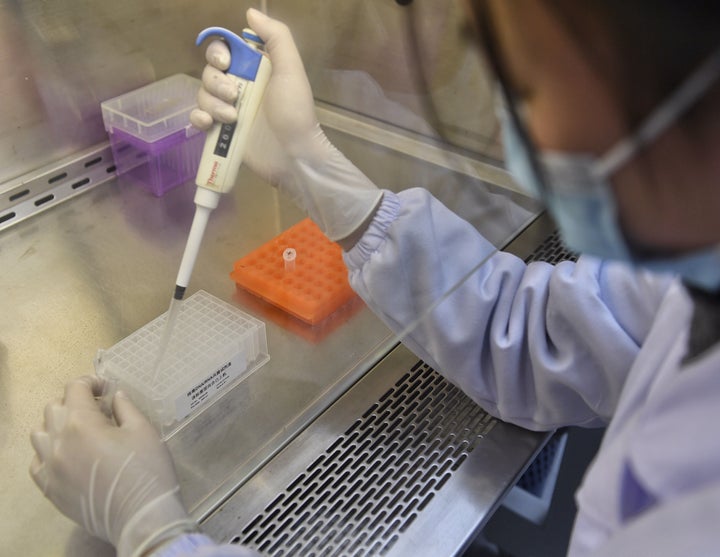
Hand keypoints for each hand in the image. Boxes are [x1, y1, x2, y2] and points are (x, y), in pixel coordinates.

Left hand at [30, 376, 196, 556]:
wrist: (140, 516)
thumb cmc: (147, 469)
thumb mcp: (143, 430)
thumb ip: (125, 408)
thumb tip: (115, 396)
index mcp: (81, 423)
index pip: (75, 389)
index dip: (91, 382)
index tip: (106, 388)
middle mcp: (58, 442)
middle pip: (53, 409)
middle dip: (74, 402)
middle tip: (98, 409)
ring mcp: (50, 468)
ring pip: (39, 435)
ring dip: (56, 426)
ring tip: (79, 432)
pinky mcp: (50, 489)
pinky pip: (37, 463)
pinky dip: (48, 453)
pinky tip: (68, 456)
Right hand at [190, 8, 382, 245]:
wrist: (295, 157)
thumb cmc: (295, 113)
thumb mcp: (291, 71)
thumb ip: (276, 38)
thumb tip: (250, 13)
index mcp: (256, 70)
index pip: (225, 51)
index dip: (218, 53)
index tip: (225, 63)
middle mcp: (241, 87)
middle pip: (209, 73)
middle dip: (216, 82)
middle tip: (234, 95)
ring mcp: (230, 111)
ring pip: (203, 95)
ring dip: (212, 103)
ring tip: (233, 118)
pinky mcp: (222, 134)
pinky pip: (198, 119)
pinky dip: (198, 119)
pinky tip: (208, 125)